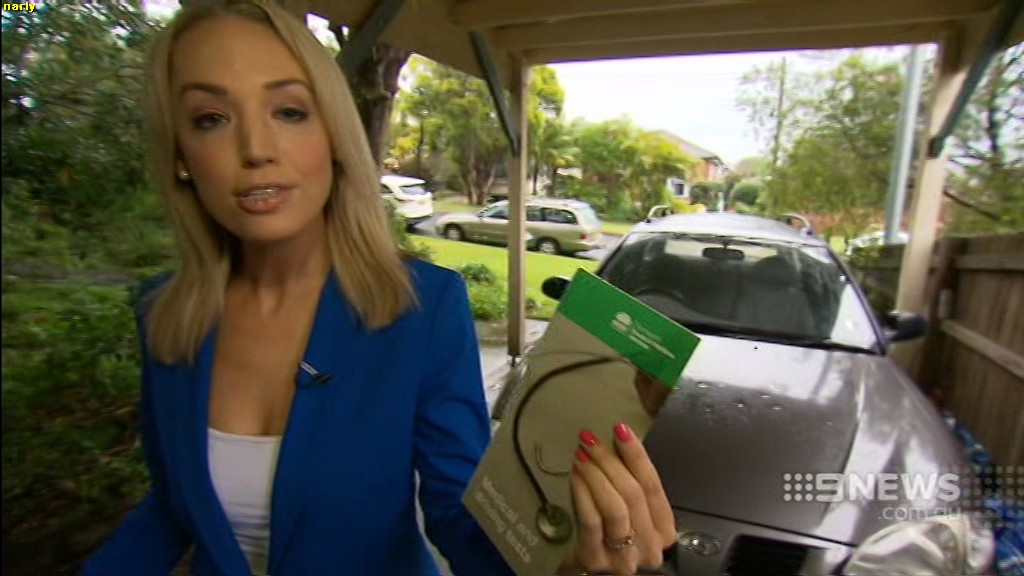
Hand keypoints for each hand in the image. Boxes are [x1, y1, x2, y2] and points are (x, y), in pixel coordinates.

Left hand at [558, 423, 676, 574]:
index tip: (620, 429)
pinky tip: (574, 475)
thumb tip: (617, 442)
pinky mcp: (596, 561)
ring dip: (596, 474)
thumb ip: (630, 486)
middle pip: (633, 494)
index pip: (653, 486)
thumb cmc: (613, 540)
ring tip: (581, 454)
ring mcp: (624, 557)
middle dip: (610, 460)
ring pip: (614, 507)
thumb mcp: (630, 514)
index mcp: (665, 530)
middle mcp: (651, 546)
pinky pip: (591, 521)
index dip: (637, 455)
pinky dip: (582, 493)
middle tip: (590, 439)